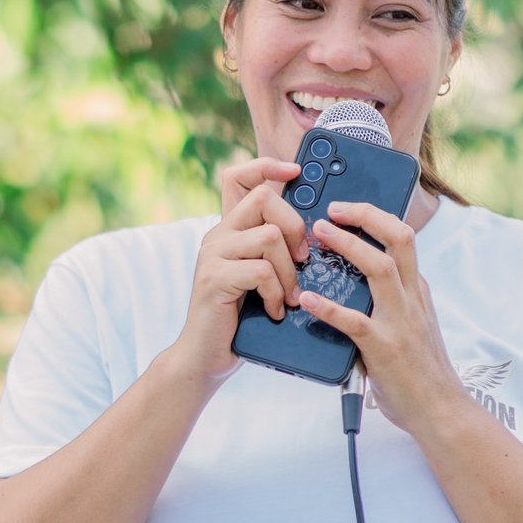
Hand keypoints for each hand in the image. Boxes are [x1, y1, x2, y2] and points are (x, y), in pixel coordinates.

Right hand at [165, 157, 307, 381]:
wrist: (206, 356)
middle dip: (295, 228)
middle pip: (264, 199)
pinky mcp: (214, 278)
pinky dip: (276, 292)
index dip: (267, 166)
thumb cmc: (241, 319)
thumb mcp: (259, 276)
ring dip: (288, 270)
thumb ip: (273, 251)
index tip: (296, 171)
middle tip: (302, 260)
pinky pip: (261, 270)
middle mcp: (217, 235)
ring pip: (268, 236)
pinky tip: (274, 310)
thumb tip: (315, 233)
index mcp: (229, 229)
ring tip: (289, 296)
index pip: (238, 176)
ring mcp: (212, 255)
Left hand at [295, 199, 463, 433]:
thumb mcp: (413, 324)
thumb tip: (355, 282)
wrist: (441, 412)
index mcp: (416, 290)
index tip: (347, 207)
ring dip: (348, 246)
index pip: (402, 238)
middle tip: (331, 208)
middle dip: (366, 215)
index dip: (375, 216)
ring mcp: (401, 322)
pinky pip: (354, 322)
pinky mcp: (385, 349)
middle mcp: (412, 299)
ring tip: (318, 234)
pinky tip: (307, 299)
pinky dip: (329, 308)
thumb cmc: (420, 371)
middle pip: (398, 238)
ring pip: (380, 268)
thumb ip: (392, 301)